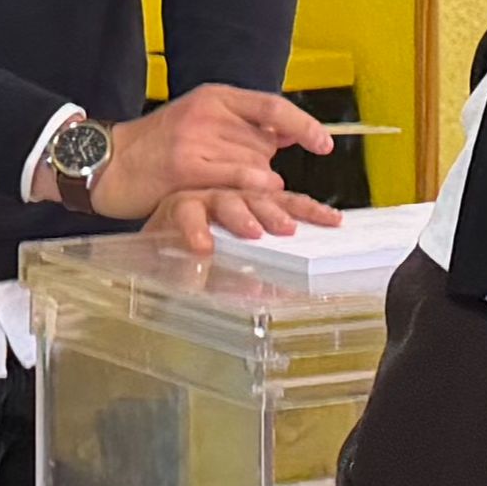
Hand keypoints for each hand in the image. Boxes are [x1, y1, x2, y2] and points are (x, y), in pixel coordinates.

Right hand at [83, 85, 335, 220]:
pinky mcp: (185, 164)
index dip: (303, 125)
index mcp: (215, 96)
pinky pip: (232, 179)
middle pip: (265, 144)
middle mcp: (208, 111)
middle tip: (250, 186)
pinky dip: (248, 193)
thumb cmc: (155, 147)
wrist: (108, 161)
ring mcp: (196, 136)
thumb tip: (288, 134)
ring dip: (258, 188)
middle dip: (264, 168)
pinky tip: (251, 205)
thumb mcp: (199, 121)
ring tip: (249, 202)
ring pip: (253, 165)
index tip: (324, 145)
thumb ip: (240, 126)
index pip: (271, 107)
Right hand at [144, 182, 348, 255]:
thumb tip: (282, 289)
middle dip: (274, 212)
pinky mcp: (176, 207)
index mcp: (252, 202)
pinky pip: (187, 216)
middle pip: (258, 198)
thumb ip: (257, 265)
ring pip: (226, 201)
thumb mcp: (234, 258)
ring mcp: (204, 198)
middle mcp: (232, 196)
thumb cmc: (199, 251)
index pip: (286, 203)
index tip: (333, 221)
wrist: (153, 247)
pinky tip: (203, 246)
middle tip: (288, 228)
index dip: (309, 211)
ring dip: (240, 216)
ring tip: (252, 232)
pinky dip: (195, 231)